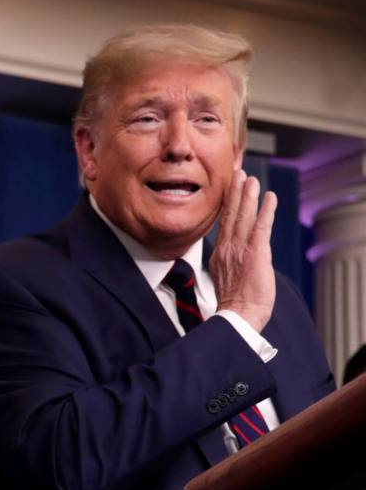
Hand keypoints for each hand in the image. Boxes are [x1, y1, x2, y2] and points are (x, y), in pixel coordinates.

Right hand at [209, 170, 276, 331]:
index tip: (228, 189)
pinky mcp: (255, 253)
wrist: (237, 316)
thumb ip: (228, 264)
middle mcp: (227, 248)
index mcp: (220, 254)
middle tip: (238, 173)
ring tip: (250, 178)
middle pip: (230, 215)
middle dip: (235, 192)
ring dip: (248, 196)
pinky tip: (269, 197)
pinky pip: (261, 227)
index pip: (224, 224)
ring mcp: (239, 250)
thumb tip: (230, 260)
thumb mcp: (225, 280)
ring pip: (243, 216)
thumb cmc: (234, 305)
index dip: (227, 205)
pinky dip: (266, 210)